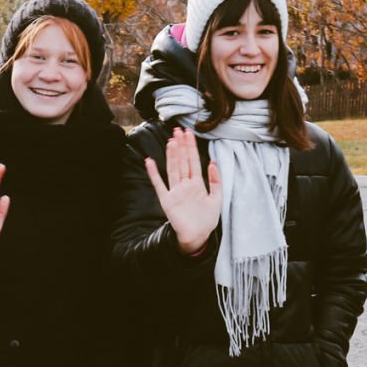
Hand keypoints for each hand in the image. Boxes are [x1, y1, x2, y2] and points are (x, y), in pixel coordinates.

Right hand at [144, 128, 220, 254]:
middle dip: (181, 146)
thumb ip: (216, 181)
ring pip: (173, 169)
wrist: (198, 237)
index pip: (193, 161)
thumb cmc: (207, 220)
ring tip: (171, 141)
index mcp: (197, 184)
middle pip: (182, 161)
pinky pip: (159, 185)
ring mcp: (175, 192)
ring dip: (172, 155)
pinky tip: (149, 162)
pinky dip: (153, 173)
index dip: (191, 147)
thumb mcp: (217, 199)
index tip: (188, 133)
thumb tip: (212, 162)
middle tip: (178, 130)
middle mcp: (185, 185)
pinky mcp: (167, 201)